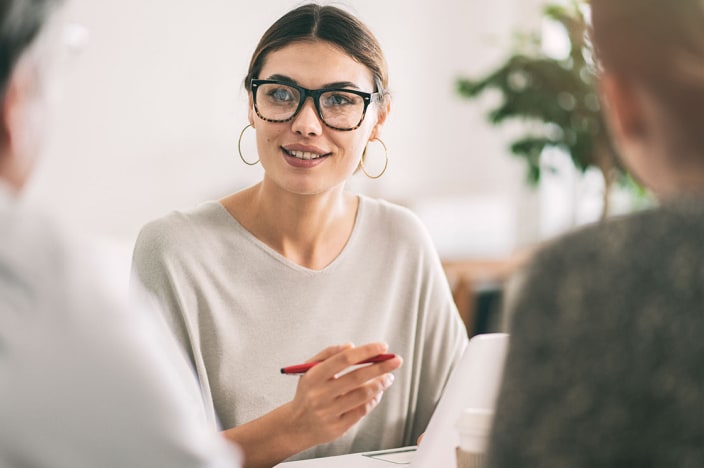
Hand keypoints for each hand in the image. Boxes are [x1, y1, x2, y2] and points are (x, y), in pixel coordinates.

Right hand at [287, 342, 402, 446]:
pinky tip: (378, 393)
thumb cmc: (308, 393)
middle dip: (380, 367)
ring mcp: (329, 412)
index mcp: (314, 376)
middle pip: (357, 377)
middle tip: (396, 360)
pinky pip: (361, 411)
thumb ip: (328, 354)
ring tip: (388, 377)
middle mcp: (320, 394)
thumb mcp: (310, 369)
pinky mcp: (337, 428)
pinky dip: (373, 400)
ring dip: (380, 384)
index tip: (382, 346)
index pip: (344, 359)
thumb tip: (351, 346)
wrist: (295, 425)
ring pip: (362, 395)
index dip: (366, 351)